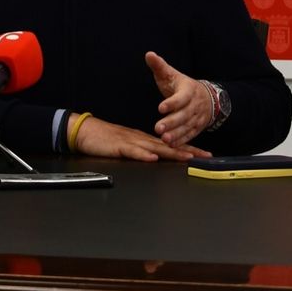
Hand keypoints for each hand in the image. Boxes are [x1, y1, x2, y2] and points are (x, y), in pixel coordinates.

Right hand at [72, 114, 210, 162]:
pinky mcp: (118, 147)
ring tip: (187, 157)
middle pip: (169, 145)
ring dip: (172, 152)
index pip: (170, 144)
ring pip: (155, 147)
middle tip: (206, 156)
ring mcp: (131, 142)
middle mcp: (141, 139)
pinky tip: (152, 158)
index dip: (188, 149)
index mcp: (144, 139)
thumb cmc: (105, 140)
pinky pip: (132, 151)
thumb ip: (141, 151)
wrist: (85, 131)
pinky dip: (143, 155)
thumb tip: (155, 159)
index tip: (203, 154)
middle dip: (189, 151)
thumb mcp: (127, 146)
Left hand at [145, 51, 212, 146]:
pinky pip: (190, 135)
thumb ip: (159, 66)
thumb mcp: (171, 74)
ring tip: (164, 139)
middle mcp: (194, 105)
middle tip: (158, 128)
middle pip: (183, 115)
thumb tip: (149, 54)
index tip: (160, 107)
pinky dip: (181, 141)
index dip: (172, 103)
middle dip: (171, 122)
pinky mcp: (197, 128)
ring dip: (176, 134)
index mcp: (188, 90)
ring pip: (187, 127)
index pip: (181, 97)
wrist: (206, 97)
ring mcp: (197, 117)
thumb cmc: (181, 85)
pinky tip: (171, 145)